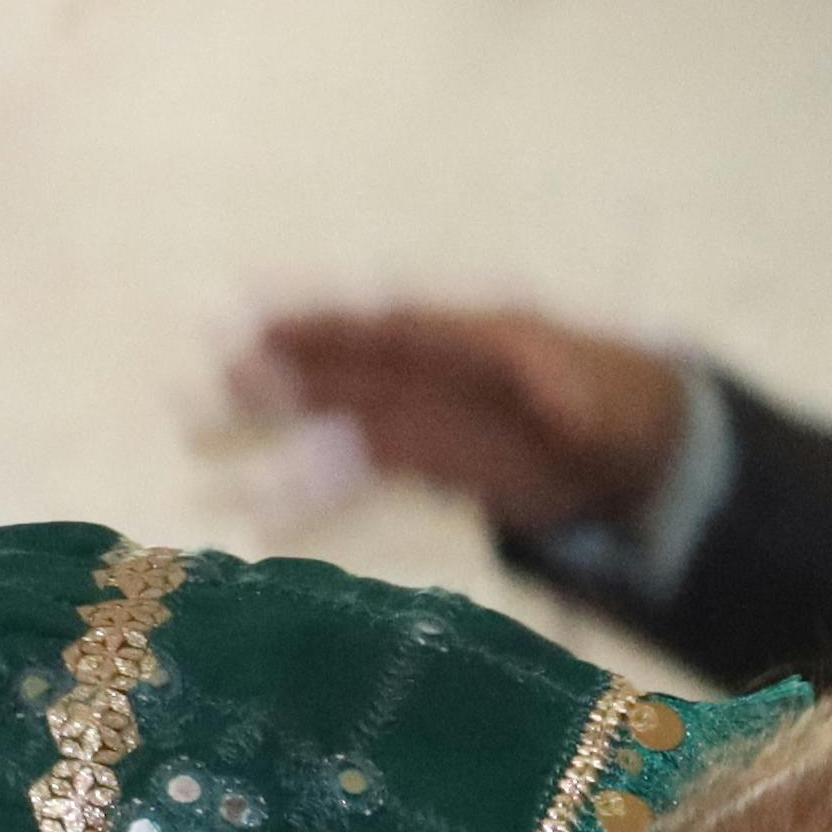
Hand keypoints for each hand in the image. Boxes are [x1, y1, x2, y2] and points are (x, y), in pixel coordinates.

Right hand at [239, 305, 697, 547]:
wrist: (634, 448)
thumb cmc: (615, 400)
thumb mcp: (598, 393)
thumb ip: (562, 391)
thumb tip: (545, 389)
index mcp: (467, 335)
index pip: (383, 323)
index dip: (322, 322)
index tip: (263, 318)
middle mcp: (429, 369)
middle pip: (339, 365)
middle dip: (274, 367)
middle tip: (206, 372)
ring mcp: (419, 416)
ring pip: (329, 418)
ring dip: (268, 422)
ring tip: (197, 426)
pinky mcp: (419, 464)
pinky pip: (351, 476)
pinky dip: (305, 493)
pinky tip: (258, 512)